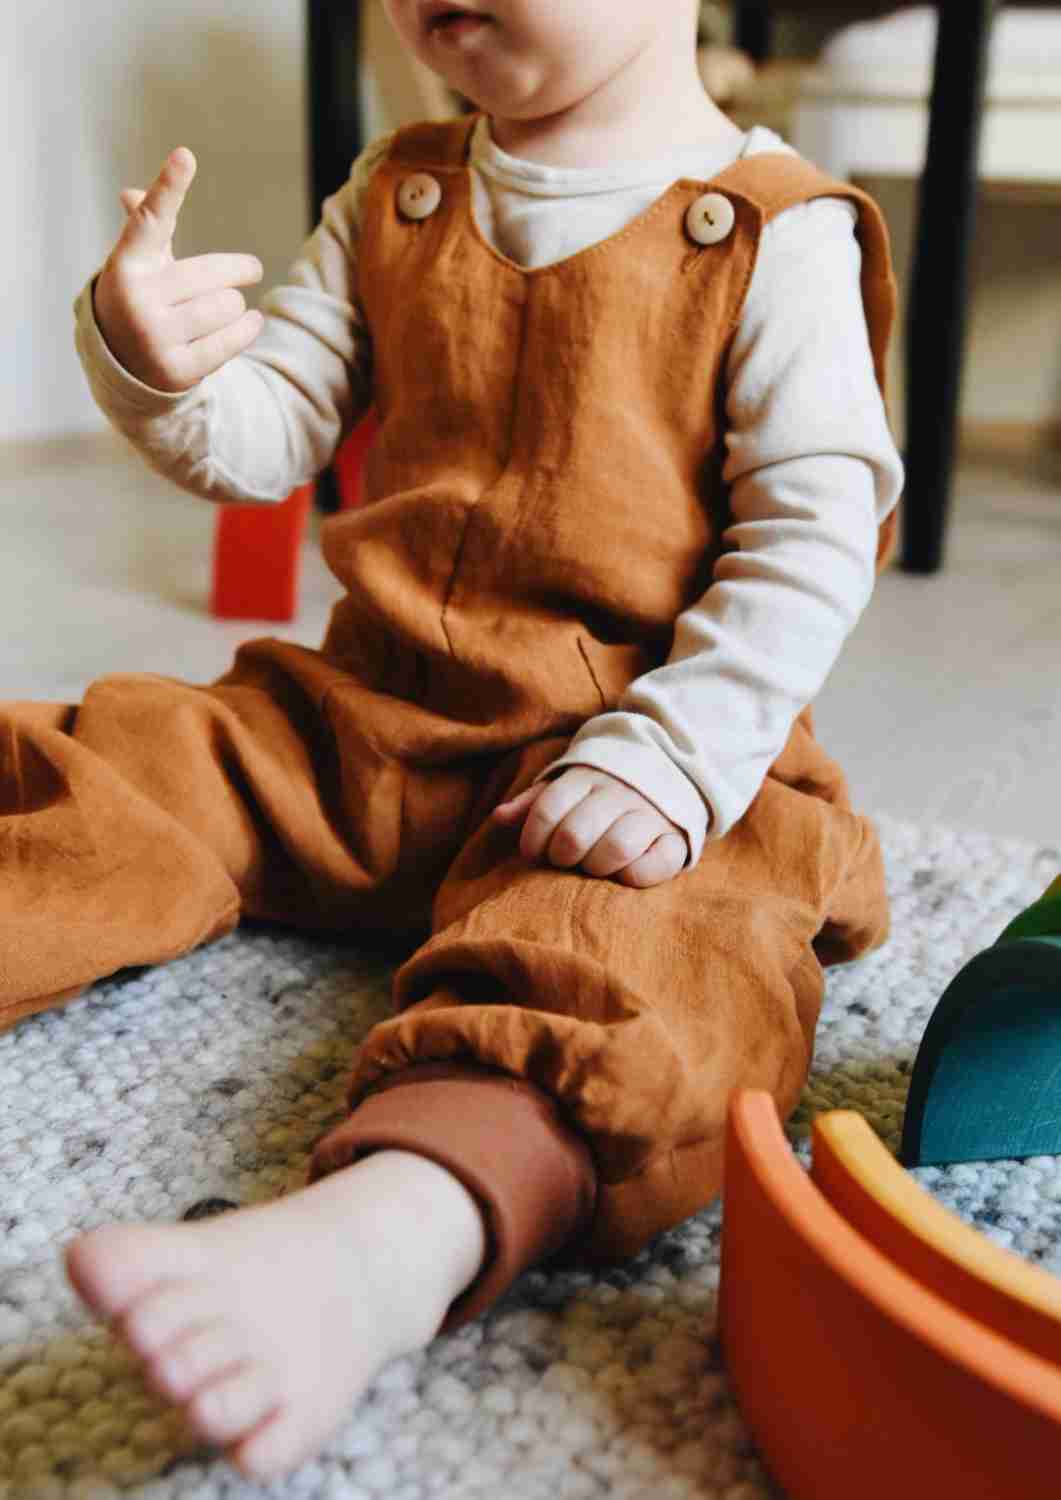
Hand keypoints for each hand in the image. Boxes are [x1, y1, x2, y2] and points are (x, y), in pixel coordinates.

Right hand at [92, 147, 264, 391]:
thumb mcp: (141, 264)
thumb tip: (135, 193)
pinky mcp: (175, 369)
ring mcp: (153, 337)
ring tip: (228, 308)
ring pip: (226, 306)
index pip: (152, 220)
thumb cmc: (143, 300)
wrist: (124, 367)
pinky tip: (251, 321)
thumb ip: (147, 226)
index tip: (186, 156)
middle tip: (253, 268)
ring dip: (237, 305)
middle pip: (212, 274)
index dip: (169, 187)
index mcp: (126, 264)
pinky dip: (248, 327)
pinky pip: (231, 339)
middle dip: (239, 270)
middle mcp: (136, 299)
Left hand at [491, 766, 688, 887]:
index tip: (534, 852)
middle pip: (575, 834)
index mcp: (586, 777)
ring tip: (593, 866)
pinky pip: (653, 866)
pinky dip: (633, 876)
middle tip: (565, 861)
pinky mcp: (676, 838)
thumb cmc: (601, 794)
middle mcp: (619, 792)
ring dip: (596, 866)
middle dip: (561, 856)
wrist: (669, 776)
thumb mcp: (567, 789)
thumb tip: (499, 817)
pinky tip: (623, 873)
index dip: (534, 839)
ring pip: (616, 848)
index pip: (548, 809)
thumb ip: (534, 803)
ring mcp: (651, 814)